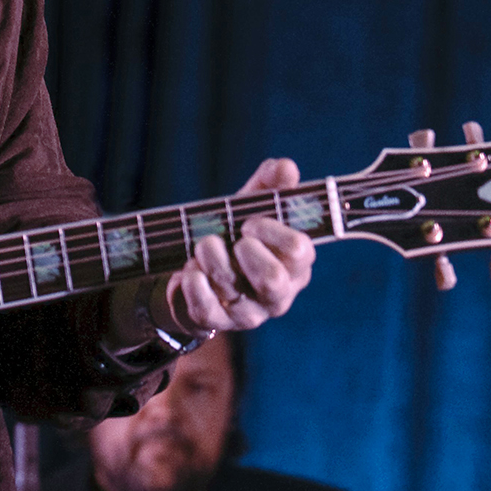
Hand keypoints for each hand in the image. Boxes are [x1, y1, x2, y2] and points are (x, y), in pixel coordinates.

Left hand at [154, 158, 315, 332]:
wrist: (198, 271)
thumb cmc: (236, 236)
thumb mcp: (251, 206)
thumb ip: (271, 184)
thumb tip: (286, 167)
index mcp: (295, 265)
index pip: (299, 250)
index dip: (272, 231)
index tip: (250, 222)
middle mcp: (278, 294)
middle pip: (273, 279)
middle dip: (248, 252)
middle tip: (235, 239)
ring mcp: (248, 313)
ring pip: (234, 290)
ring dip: (212, 258)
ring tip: (204, 245)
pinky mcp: (217, 323)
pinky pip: (206, 309)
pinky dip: (194, 284)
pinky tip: (191, 270)